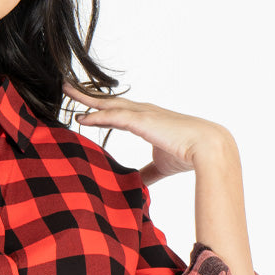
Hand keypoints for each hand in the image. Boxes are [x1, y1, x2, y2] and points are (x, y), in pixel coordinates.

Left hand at [62, 79, 233, 185]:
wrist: (209, 148)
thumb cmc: (188, 155)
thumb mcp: (160, 166)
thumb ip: (146, 174)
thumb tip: (136, 186)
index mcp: (147, 120)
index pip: (117, 112)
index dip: (99, 110)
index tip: (83, 110)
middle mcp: (143, 112)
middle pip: (109, 101)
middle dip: (87, 95)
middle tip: (67, 88)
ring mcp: (143, 114)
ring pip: (108, 103)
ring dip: (86, 98)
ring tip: (66, 92)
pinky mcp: (143, 121)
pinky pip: (114, 116)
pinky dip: (97, 116)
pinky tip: (81, 117)